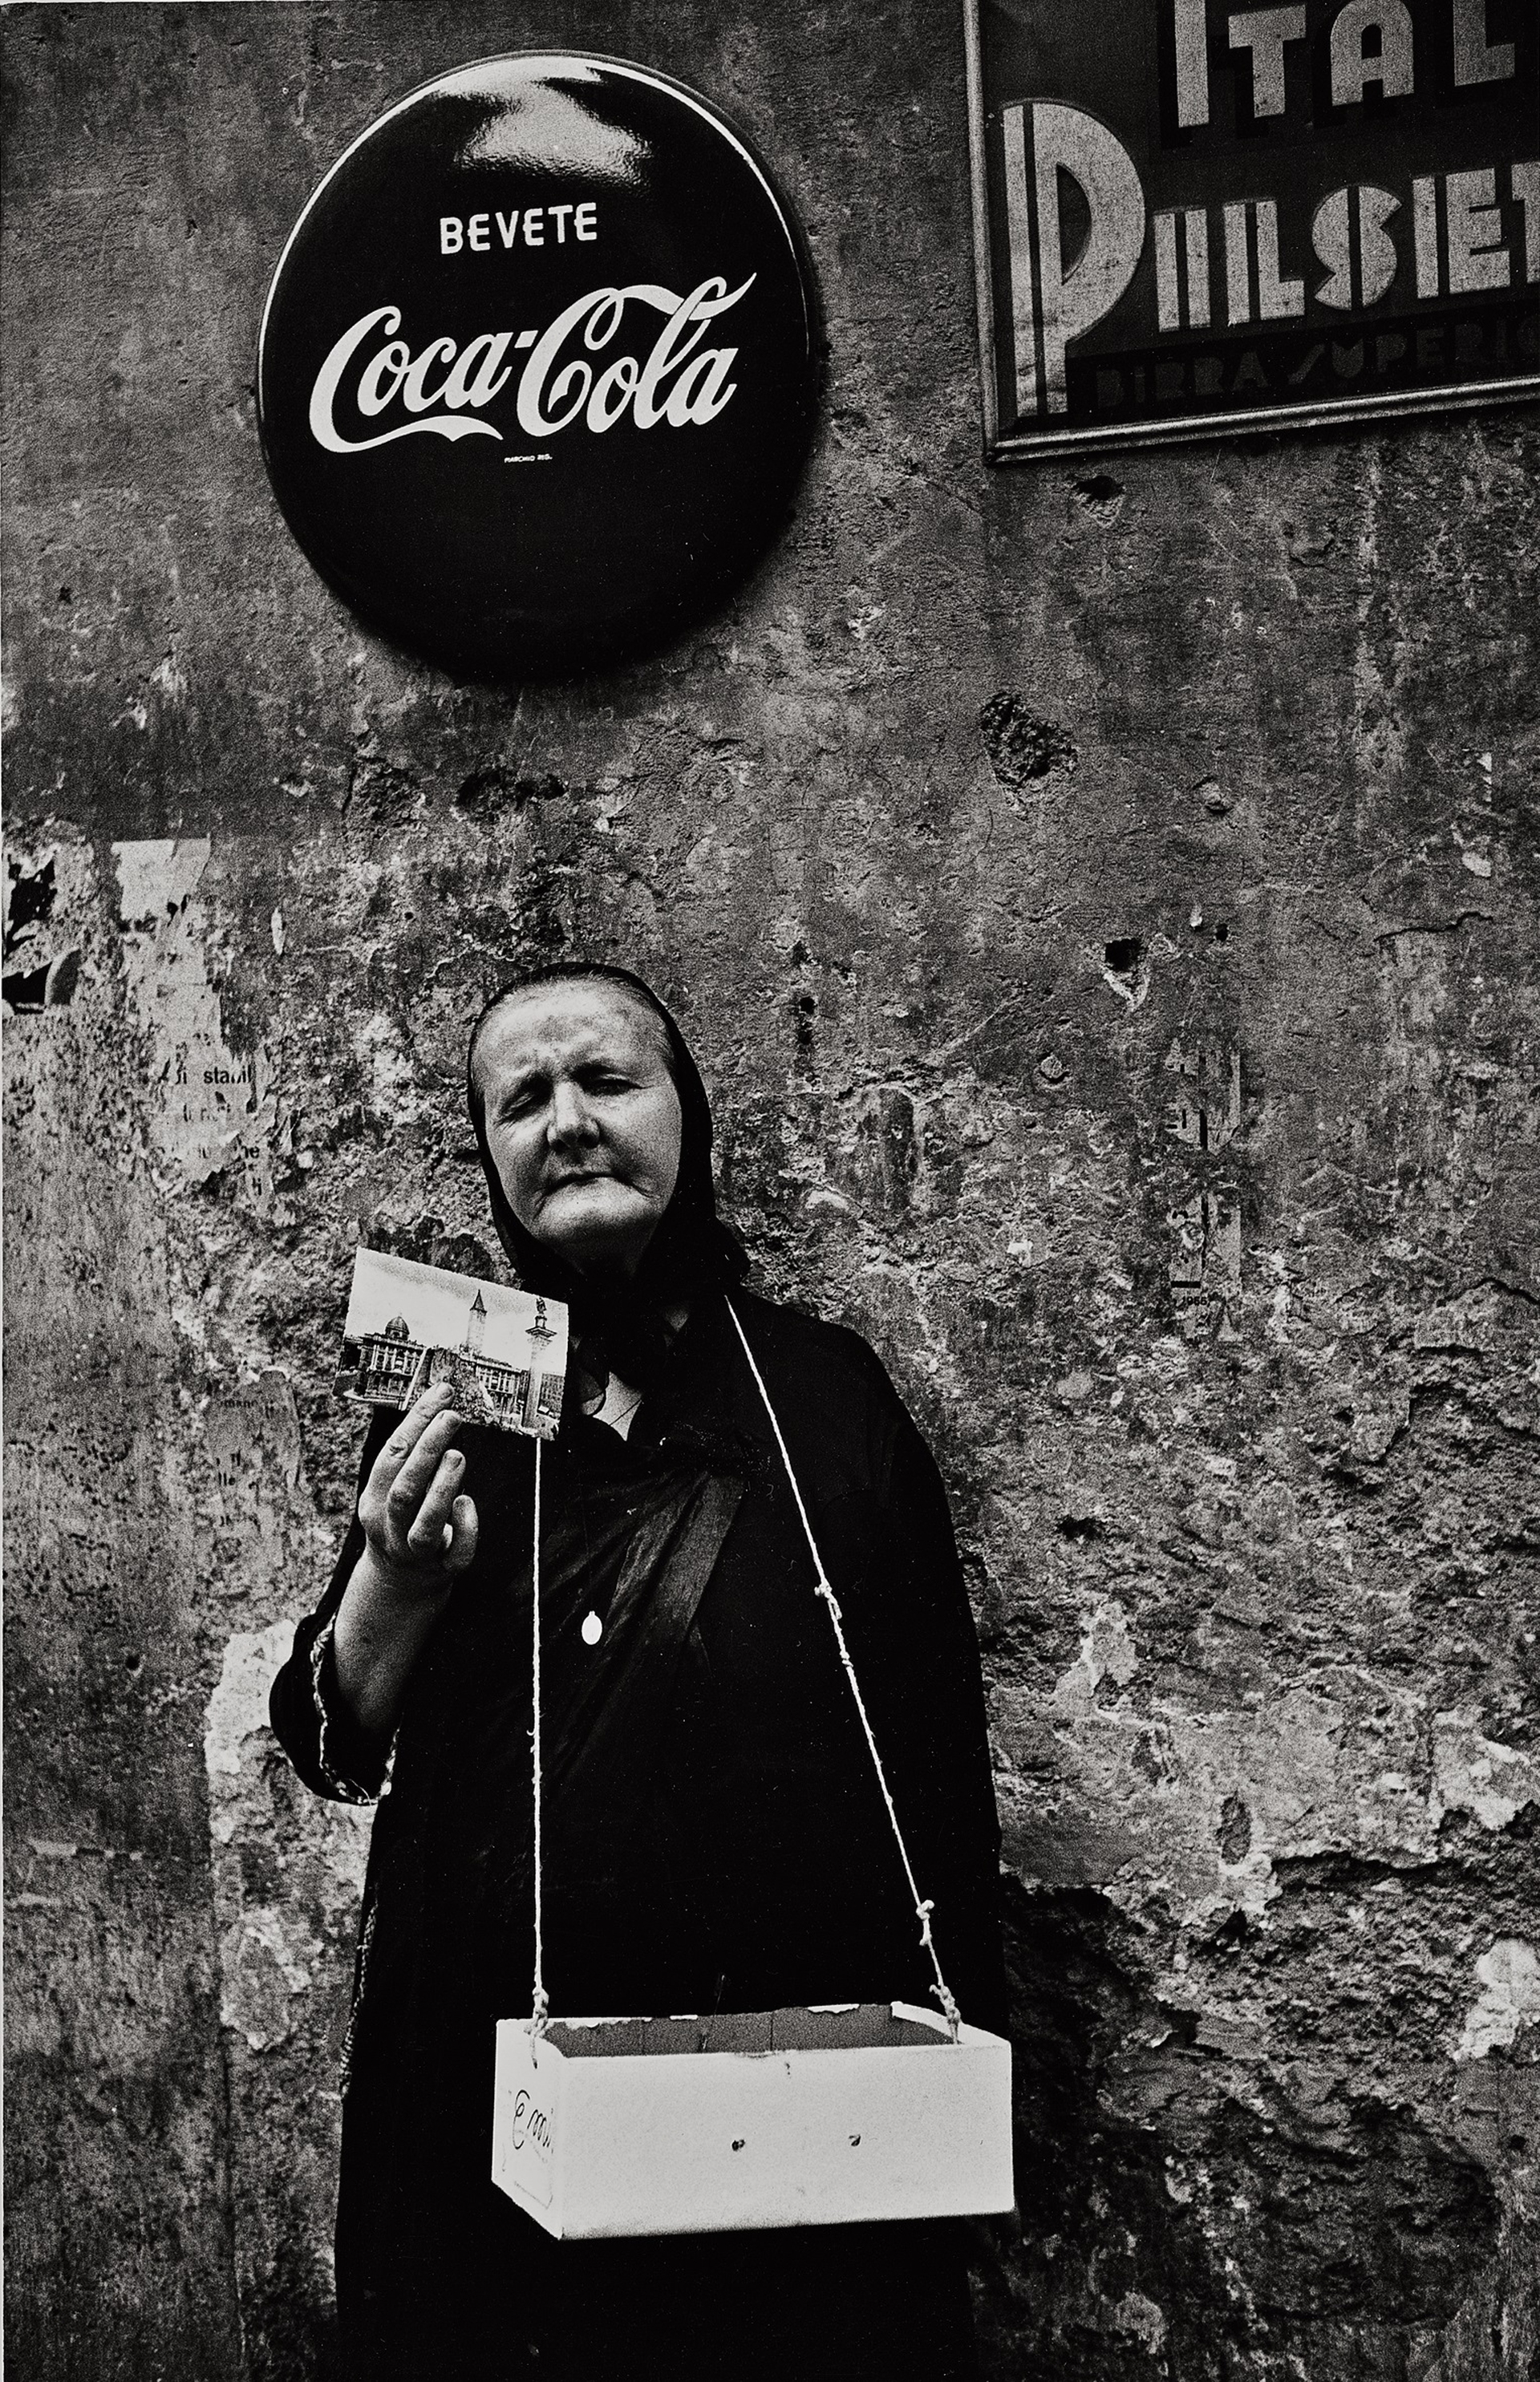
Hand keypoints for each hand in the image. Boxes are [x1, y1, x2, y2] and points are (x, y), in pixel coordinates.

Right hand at [357, 1383, 478, 1594]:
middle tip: (452, 1417)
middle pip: (405, 1489)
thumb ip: (413, 1458)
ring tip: (458, 1455)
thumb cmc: (403, 1522)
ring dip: (443, 1488)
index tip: (441, 1393)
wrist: (398, 1584)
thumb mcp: (395, 1491)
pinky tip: (468, 1504)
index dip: (417, 1421)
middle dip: (428, 1449)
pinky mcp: (441, 1571)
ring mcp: (415, 1552)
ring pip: (425, 1525)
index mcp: (375, 1501)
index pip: (391, 1455)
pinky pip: (457, 1555)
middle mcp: (390, 1527)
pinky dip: (466, 1528)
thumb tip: (441, 1405)